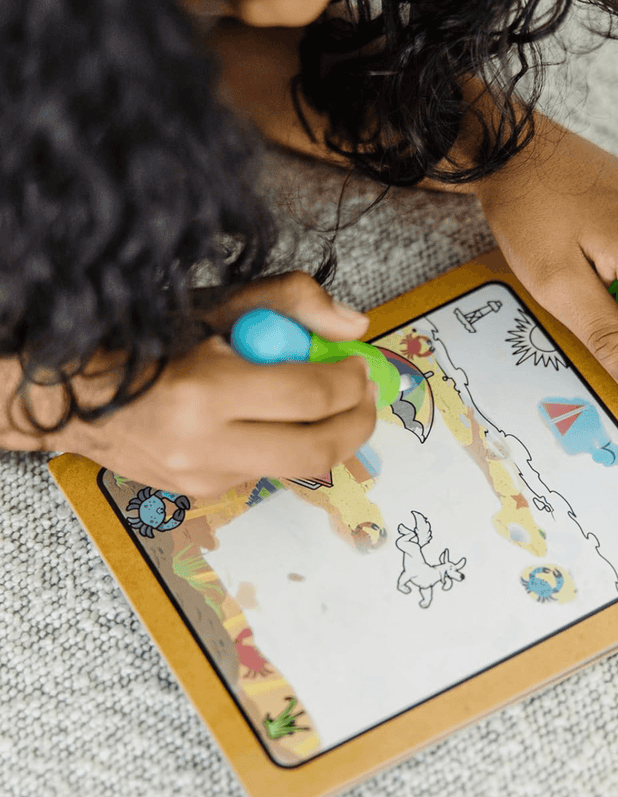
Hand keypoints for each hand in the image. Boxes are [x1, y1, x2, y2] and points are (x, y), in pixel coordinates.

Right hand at [53, 272, 378, 496]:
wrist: (71, 395)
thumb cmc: (147, 339)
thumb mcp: (215, 304)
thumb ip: (290, 303)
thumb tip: (353, 325)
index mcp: (204, 391)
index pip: (309, 396)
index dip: (350, 380)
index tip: (359, 363)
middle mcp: (204, 446)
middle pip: (317, 451)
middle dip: (358, 423)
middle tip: (367, 397)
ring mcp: (202, 478)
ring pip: (297, 467)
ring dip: (328, 435)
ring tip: (328, 403)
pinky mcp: (201, 493)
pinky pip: (267, 470)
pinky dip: (285, 443)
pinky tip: (270, 419)